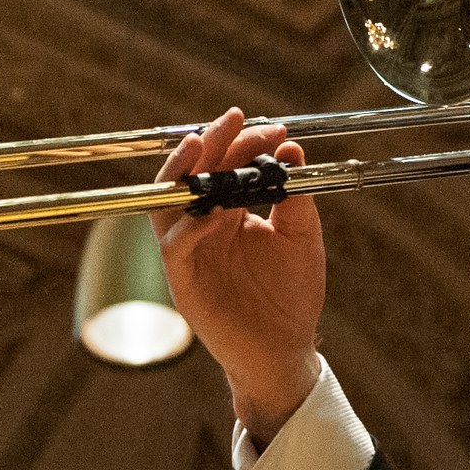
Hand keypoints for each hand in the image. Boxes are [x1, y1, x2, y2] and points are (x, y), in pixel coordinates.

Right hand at [154, 107, 324, 442]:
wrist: (284, 350)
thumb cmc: (291, 296)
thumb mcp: (300, 236)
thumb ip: (295, 195)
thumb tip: (292, 149)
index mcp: (230, 213)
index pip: (226, 166)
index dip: (244, 144)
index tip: (274, 129)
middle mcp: (204, 226)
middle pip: (195, 174)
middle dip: (213, 143)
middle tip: (235, 119)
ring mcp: (190, 252)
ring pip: (168, 202)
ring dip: (181, 172)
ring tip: (200, 144)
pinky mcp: (184, 281)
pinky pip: (175, 246)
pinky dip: (190, 226)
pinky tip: (217, 212)